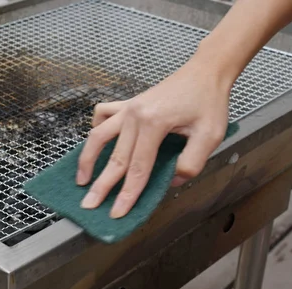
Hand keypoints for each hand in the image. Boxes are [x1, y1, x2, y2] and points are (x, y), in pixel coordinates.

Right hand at [75, 58, 232, 218]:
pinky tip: (96, 143)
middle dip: (101, 185)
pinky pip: (102, 115)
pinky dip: (96, 129)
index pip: (138, 167)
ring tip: (81, 180)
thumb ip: (191, 163)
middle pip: (115, 157)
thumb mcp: (210, 135)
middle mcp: (135, 115)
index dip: (127, 193)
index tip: (117, 212)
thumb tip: (172, 180)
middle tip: (89, 205)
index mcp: (154, 123)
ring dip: (87, 159)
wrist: (205, 72)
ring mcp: (128, 108)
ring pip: (99, 136)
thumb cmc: (209, 101)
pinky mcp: (127, 104)